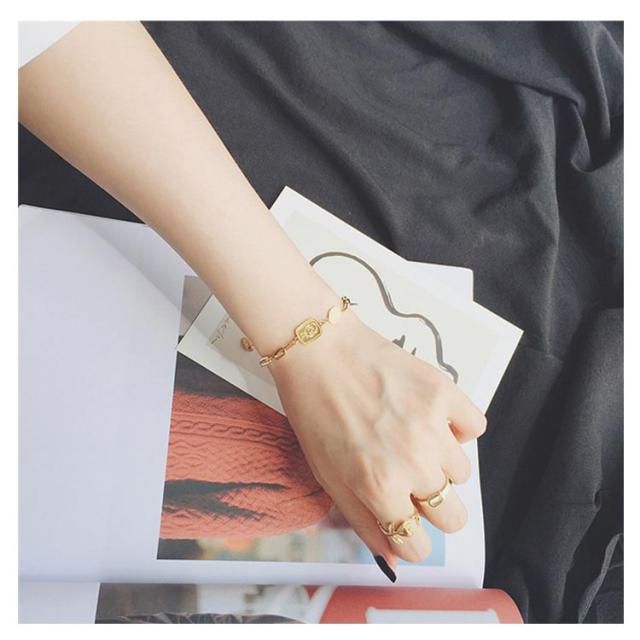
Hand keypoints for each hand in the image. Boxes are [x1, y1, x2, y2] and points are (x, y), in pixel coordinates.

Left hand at [269, 309, 486, 569]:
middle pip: (454, 518)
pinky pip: (475, 427)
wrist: (320, 352)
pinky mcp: (444, 392)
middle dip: (432, 507)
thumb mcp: (328, 476)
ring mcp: (432, 427)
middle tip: (410, 479)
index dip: (409, 537)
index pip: (418, 546)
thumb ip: (363, 522)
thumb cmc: (315, 414)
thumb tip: (393, 560)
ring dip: (440, 463)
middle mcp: (412, 464)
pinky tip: (431, 416)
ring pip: (462, 473)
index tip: (403, 518)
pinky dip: (458, 426)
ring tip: (410, 437)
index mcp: (379, 489)